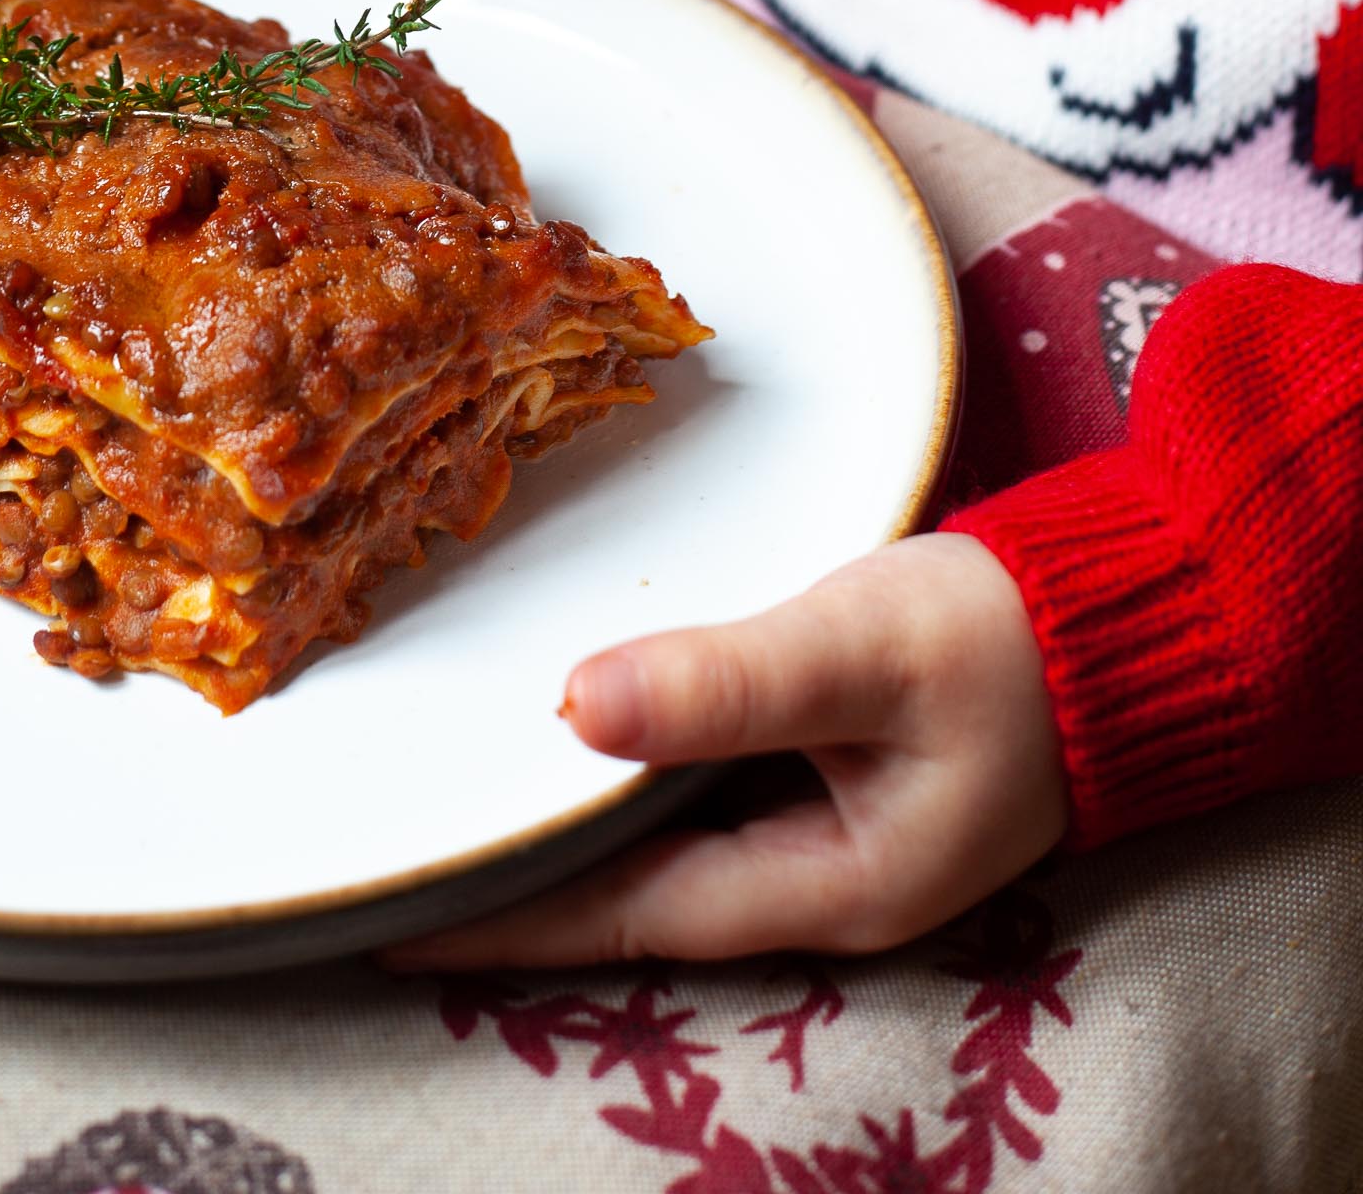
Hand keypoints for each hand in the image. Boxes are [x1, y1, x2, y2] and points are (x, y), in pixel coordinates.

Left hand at [389, 534, 1063, 966]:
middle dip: (522, 879)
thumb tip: (573, 707)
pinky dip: (629, 762)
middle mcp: (818, 876)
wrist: (1128, 608)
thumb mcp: (861, 650)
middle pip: (633, 892)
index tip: (396, 913)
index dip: (507, 917)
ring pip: (662, 838)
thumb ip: (725, 683)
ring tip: (455, 799)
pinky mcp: (830, 764)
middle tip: (400, 855)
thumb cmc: (1008, 636)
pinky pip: (701, 783)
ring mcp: (827, 825)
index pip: (623, 915)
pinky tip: (572, 729)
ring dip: (569, 819)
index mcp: (829, 883)